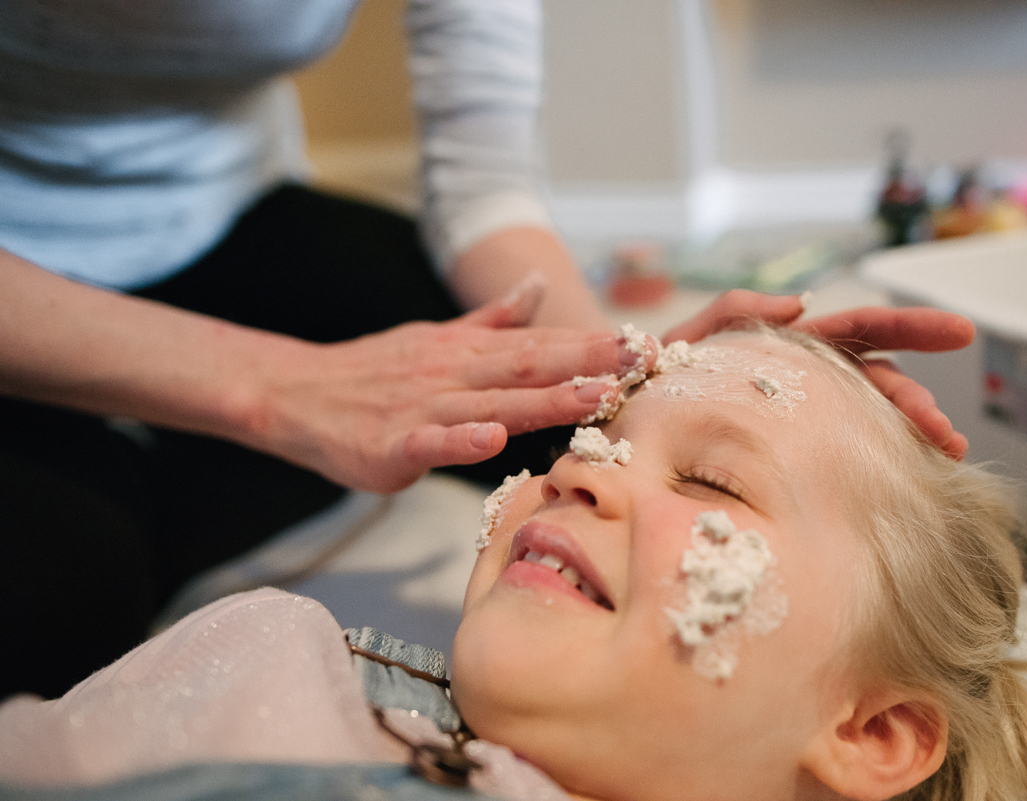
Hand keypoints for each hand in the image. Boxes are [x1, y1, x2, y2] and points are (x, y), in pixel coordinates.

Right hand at [243, 278, 643, 491]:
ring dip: (545, 400)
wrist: (297, 393)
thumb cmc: (375, 372)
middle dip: (588, 362)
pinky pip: (429, 442)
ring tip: (594, 396)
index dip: (593, 346)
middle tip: (641, 360)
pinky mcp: (392, 444)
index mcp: (469, 352)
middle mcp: (455, 374)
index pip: (540, 347)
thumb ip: (493, 319)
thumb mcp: (439, 336)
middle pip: (529, 367)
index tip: (644, 345)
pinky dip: (459, 440)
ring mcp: (425, 407)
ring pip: (492, 403)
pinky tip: (491, 440)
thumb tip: (536, 287)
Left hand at [660, 291, 973, 459]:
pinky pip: (834, 456)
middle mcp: (801, 380)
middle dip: (917, 404)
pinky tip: (896, 482)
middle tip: (948, 436)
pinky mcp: (780, 454)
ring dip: (904, 438)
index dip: (910, 328)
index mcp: (787, 346)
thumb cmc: (647, 375)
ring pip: (864, 421)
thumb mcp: (685, 338)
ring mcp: (796, 418)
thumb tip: (798, 304)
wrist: (613, 416)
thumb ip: (731, 312)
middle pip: (876, 382)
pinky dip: (868, 465)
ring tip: (937, 461)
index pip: (860, 329)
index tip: (961, 333)